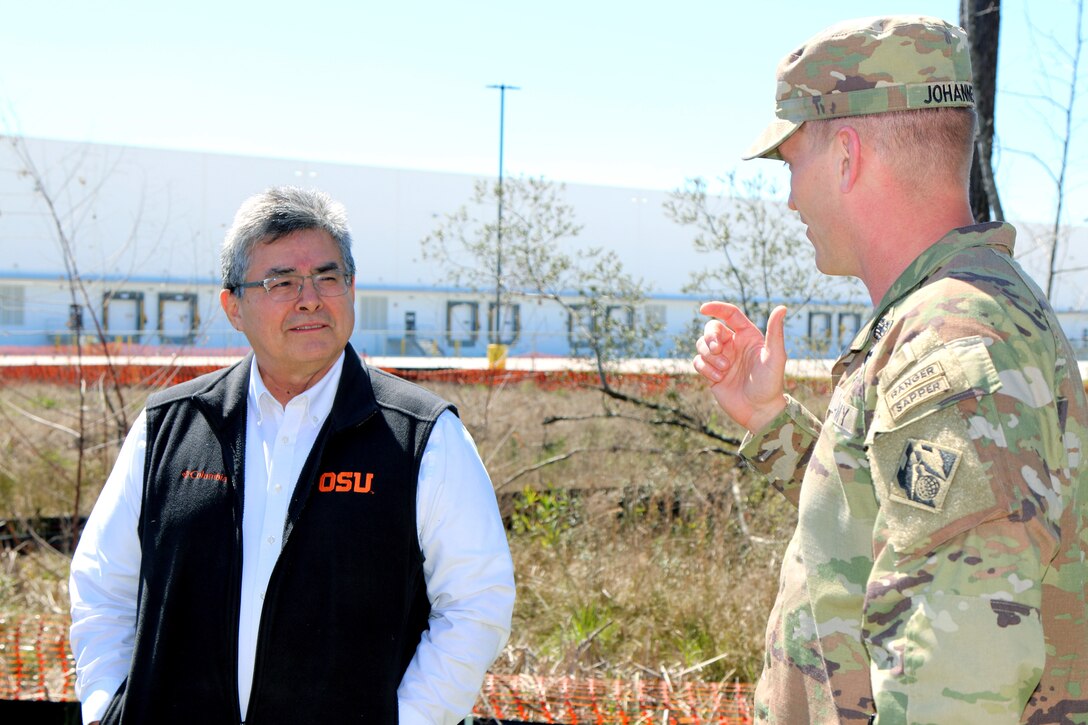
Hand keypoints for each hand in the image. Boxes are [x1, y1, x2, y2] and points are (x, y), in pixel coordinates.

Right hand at [693, 302, 788, 432]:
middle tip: (718, 350)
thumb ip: (775, 332)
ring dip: (710, 356)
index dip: (716, 308)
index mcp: (748, 336)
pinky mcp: (711, 372)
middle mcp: (733, 345)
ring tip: (725, 370)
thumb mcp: (775, 357)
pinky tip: (719, 379)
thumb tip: (782, 307)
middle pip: (712, 329)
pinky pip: (698, 362)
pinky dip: (705, 369)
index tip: (703, 309)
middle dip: (710, 337)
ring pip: (702, 345)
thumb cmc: (771, 384)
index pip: (730, 314)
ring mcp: (721, 359)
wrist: (759, 411)